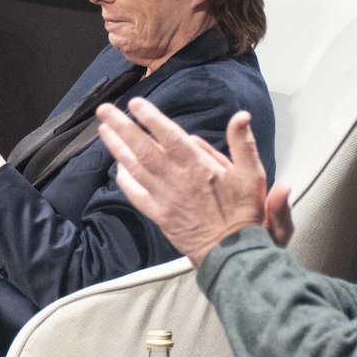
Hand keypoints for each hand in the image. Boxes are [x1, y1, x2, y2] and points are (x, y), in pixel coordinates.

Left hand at [96, 102, 285, 265]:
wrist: (233, 253)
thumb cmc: (244, 213)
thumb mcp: (253, 175)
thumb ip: (244, 144)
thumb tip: (241, 116)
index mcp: (198, 167)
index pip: (170, 137)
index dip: (151, 119)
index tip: (135, 103)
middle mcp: (176, 180)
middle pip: (144, 149)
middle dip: (122, 128)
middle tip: (104, 110)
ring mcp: (165, 199)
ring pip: (135, 169)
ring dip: (118, 148)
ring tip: (103, 130)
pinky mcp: (160, 216)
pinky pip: (137, 196)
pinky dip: (125, 181)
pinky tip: (118, 168)